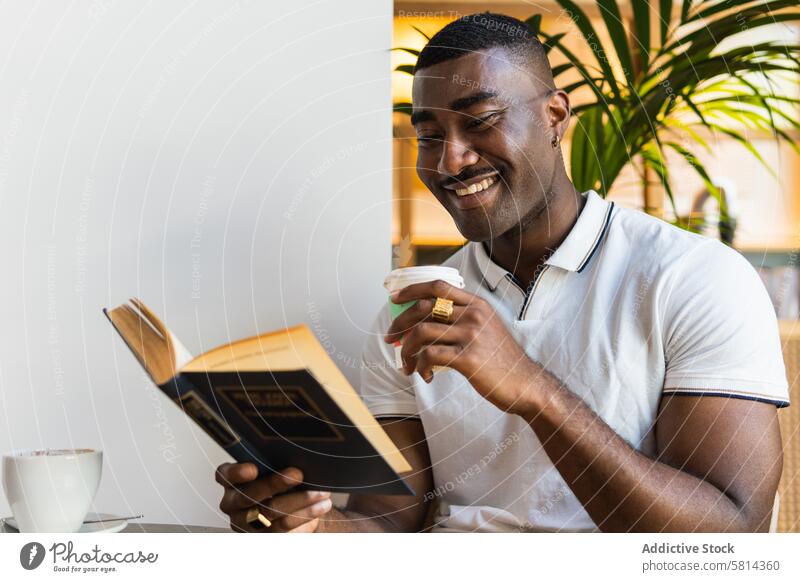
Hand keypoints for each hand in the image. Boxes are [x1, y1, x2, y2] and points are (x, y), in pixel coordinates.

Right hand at [215, 463, 332, 532]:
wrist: (291, 503)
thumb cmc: (278, 477)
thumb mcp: (273, 464)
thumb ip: (275, 459)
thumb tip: (296, 450)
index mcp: (230, 480)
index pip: (226, 475)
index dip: (237, 473)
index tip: (253, 469)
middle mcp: (233, 503)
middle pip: (250, 496)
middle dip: (276, 483)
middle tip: (299, 474)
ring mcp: (246, 523)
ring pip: (271, 513)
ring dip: (300, 501)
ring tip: (321, 492)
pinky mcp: (263, 537)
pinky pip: (284, 529)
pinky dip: (306, 515)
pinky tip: (321, 506)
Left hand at [384, 279, 536, 414]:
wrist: (526, 383)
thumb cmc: (502, 359)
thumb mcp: (487, 328)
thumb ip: (463, 318)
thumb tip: (425, 320)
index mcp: (477, 304)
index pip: (438, 286)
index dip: (412, 289)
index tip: (394, 298)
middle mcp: (474, 315)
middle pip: (424, 308)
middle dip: (400, 323)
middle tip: (390, 338)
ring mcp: (471, 335)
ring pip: (422, 332)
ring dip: (407, 350)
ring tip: (407, 365)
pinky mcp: (468, 358)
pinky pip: (430, 356)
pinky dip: (420, 366)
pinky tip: (425, 375)